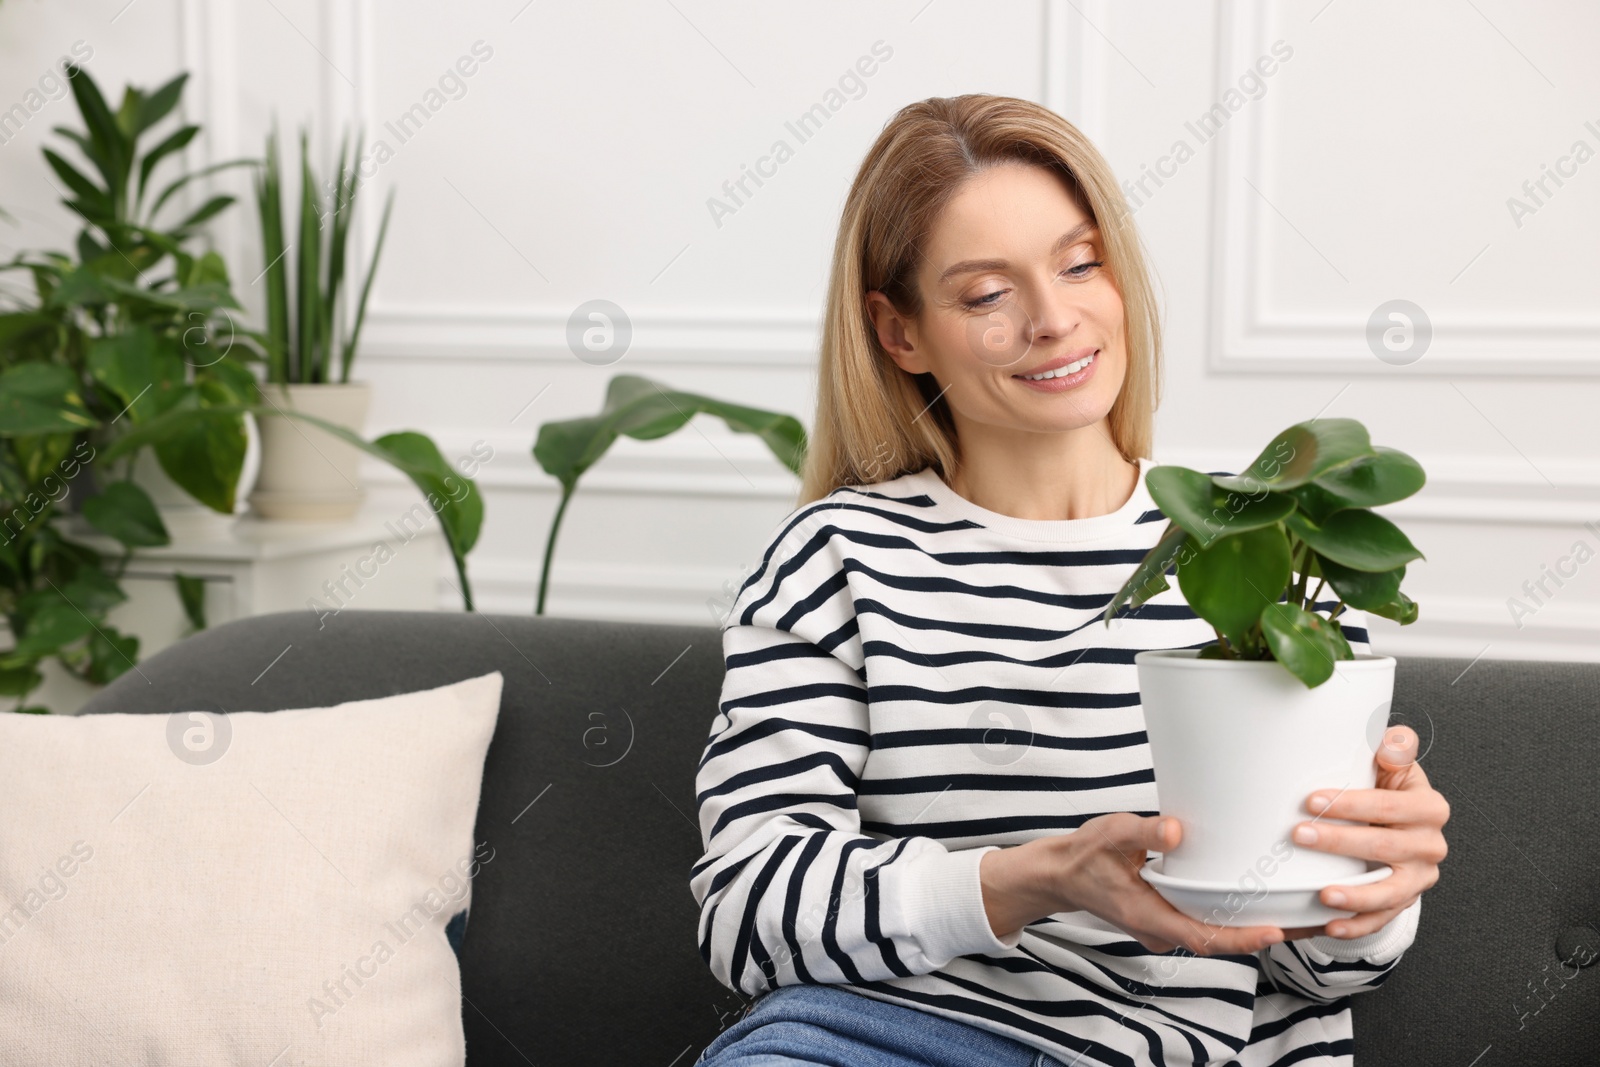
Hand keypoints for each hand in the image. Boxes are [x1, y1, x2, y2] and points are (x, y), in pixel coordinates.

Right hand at [981, 812, 1287, 955]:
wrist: (1058, 874)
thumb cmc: (1082, 856)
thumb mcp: (1109, 835)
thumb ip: (1143, 831)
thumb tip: (1178, 829)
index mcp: (1150, 916)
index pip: (1205, 937)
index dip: (1243, 938)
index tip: (1276, 931)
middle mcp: (1163, 928)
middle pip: (1224, 939)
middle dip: (1269, 933)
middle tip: (1314, 920)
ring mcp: (1167, 924)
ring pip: (1219, 932)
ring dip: (1258, 924)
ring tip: (1300, 911)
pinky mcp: (1169, 914)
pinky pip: (1210, 921)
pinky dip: (1238, 915)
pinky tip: (1261, 898)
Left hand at [1278, 724, 1449, 941]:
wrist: (1397, 822)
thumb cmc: (1387, 788)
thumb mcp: (1393, 764)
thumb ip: (1395, 748)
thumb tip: (1391, 743)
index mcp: (1428, 807)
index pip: (1389, 805)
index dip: (1351, 804)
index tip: (1312, 801)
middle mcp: (1430, 844)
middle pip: (1385, 845)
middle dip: (1340, 842)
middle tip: (1300, 836)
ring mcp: (1419, 877)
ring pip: (1389, 890)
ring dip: (1355, 895)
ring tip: (1323, 894)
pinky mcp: (1404, 900)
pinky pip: (1381, 918)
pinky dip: (1357, 924)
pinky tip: (1331, 925)